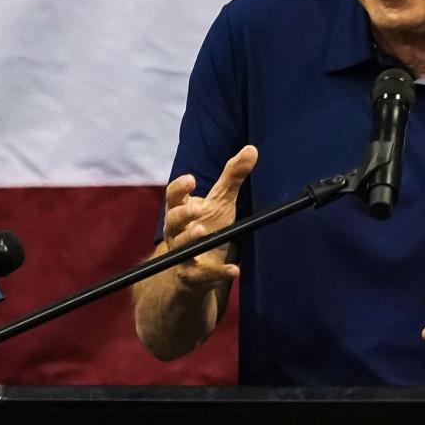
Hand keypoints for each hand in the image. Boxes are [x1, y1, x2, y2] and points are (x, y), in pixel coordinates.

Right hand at [162, 145, 256, 292]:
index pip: (173, 196)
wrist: (197, 270)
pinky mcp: (192, 276)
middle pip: (172, 220)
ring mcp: (182, 254)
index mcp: (181, 210)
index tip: (192, 180)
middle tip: (197, 208)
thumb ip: (232, 177)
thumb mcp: (221, 202)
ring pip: (180, 246)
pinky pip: (203, 275)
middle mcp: (176, 232)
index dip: (179, 188)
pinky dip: (218, 272)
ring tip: (203, 231)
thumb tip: (252, 149)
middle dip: (183, 213)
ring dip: (190, 238)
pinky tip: (235, 270)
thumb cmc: (208, 226)